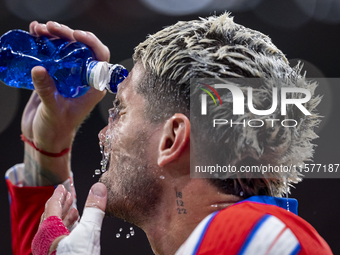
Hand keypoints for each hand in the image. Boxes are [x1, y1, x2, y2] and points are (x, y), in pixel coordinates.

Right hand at [22, 21, 109, 184]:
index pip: (100, 59)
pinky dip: (45, 44)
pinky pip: (52, 56)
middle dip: (67, 35)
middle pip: (81, 50)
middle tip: (50, 28)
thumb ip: (47, 91)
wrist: (44, 139)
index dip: (91, 43)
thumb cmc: (56, 131)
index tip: (76, 35)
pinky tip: (35, 34)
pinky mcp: (54, 76)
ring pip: (66, 50)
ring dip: (54, 36)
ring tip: (38, 29)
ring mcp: (69, 77)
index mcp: (93, 87)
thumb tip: (39, 68)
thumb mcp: (53, 111)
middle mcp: (83, 79)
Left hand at [32, 183, 106, 254]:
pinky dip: (67, 229)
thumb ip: (94, 210)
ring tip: (76, 211)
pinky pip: (58, 238)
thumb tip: (98, 189)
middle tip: (71, 196)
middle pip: (51, 216)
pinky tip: (76, 229)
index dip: (59, 195)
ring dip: (65, 217)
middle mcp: (45, 240)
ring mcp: (48, 251)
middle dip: (63, 204)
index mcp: (49, 231)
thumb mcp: (89, 233)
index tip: (63, 187)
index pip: (52, 206)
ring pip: (54, 228)